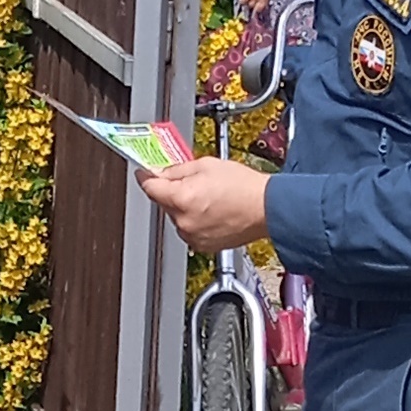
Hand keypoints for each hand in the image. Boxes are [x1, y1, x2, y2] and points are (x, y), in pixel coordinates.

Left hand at [137, 157, 271, 253]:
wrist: (267, 209)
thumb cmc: (244, 187)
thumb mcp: (206, 165)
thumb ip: (177, 169)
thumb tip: (159, 171)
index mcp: (182, 199)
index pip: (150, 188)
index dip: (146, 177)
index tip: (143, 172)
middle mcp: (184, 221)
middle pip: (163, 203)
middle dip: (171, 191)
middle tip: (188, 181)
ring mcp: (192, 236)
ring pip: (176, 217)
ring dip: (183, 207)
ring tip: (207, 197)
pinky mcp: (202, 246)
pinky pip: (188, 229)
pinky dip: (193, 220)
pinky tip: (211, 211)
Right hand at [240, 0, 270, 15]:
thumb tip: (263, 2)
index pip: (260, 8)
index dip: (259, 10)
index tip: (259, 9)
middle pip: (253, 7)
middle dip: (254, 7)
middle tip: (255, 5)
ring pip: (247, 4)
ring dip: (248, 4)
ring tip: (250, 2)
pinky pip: (241, 0)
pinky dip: (243, 1)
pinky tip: (244, 0)